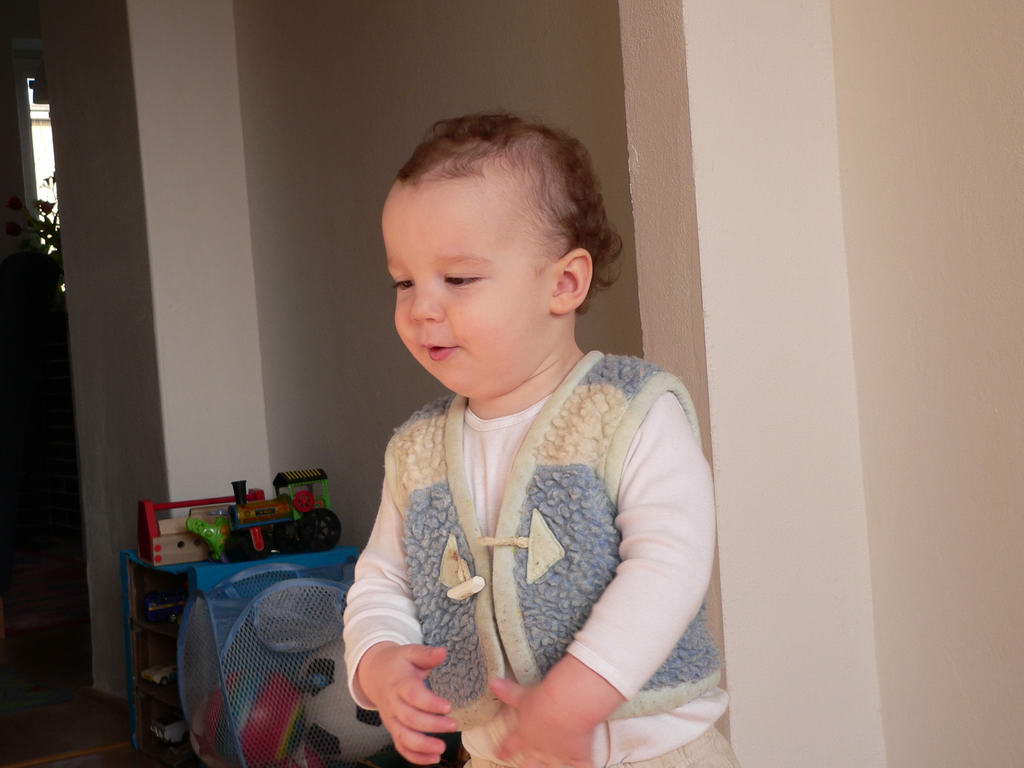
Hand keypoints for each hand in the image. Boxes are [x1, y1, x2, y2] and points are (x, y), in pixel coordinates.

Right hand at [356, 642, 456, 763]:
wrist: (374, 673)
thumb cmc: (398, 663)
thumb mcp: (410, 652)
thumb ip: (426, 654)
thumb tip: (443, 652)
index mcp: (398, 683)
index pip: (412, 695)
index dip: (429, 703)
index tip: (448, 706)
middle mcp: (393, 704)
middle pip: (409, 718)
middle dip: (431, 725)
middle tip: (453, 725)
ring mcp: (392, 719)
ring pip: (403, 736)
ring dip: (422, 745)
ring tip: (441, 749)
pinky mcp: (393, 729)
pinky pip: (401, 746)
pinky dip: (414, 756)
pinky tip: (433, 759)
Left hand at [490, 655, 624, 767]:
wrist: (567, 704)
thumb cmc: (544, 699)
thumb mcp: (523, 695)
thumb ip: (508, 692)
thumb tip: (493, 683)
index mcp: (525, 735)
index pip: (510, 746)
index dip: (505, 751)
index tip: (500, 754)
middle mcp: (540, 749)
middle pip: (529, 765)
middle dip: (528, 765)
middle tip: (528, 764)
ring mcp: (558, 755)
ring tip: (556, 766)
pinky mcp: (578, 755)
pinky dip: (584, 767)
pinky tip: (585, 766)